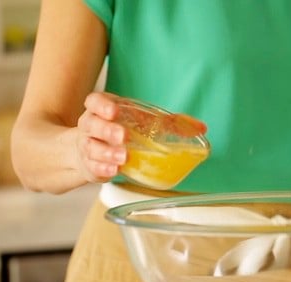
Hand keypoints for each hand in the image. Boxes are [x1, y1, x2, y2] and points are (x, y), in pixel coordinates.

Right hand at [76, 92, 207, 183]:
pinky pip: (93, 166)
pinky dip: (103, 169)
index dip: (102, 105)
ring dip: (107, 152)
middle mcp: (92, 126)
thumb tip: (202, 128)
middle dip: (107, 129)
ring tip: (124, 156)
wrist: (92, 153)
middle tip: (123, 136)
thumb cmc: (124, 131)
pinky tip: (114, 171)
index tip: (114, 110)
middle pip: (92, 124)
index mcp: (104, 110)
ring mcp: (88, 146)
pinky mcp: (90, 166)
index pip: (95, 102)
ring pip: (91, 147)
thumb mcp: (143, 123)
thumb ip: (172, 124)